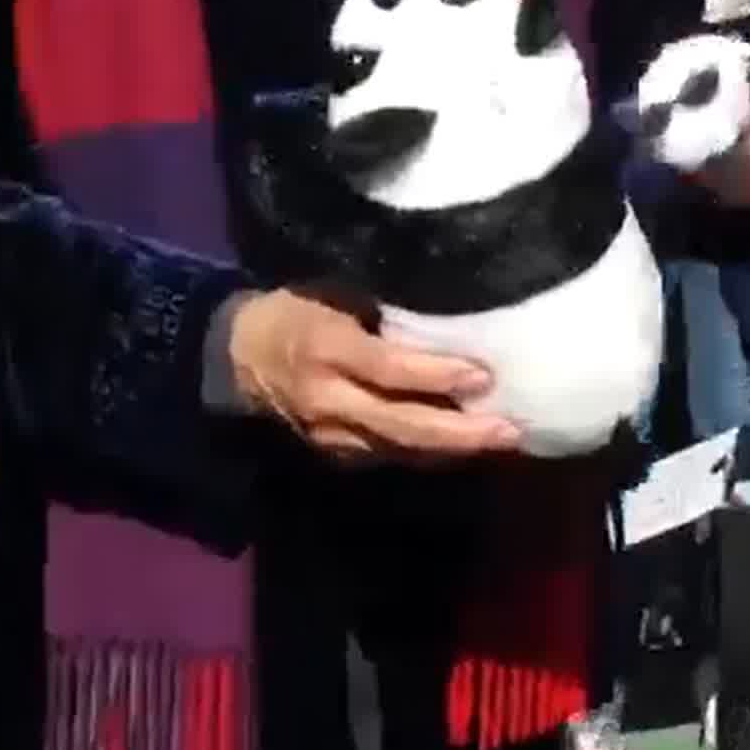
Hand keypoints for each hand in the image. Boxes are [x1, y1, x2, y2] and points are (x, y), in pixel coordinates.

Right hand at [223, 287, 525, 464]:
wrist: (238, 358)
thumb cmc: (293, 311)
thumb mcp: (328, 293)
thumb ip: (378, 309)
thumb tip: (445, 310)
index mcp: (325, 347)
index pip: (387, 368)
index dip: (436, 375)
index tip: (484, 374)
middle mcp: (327, 398)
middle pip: (399, 424)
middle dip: (459, 433)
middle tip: (510, 429)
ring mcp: (329, 433)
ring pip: (398, 449)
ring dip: (452, 449)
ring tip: (502, 439)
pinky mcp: (334, 454)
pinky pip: (388, 456)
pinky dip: (428, 452)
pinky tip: (463, 444)